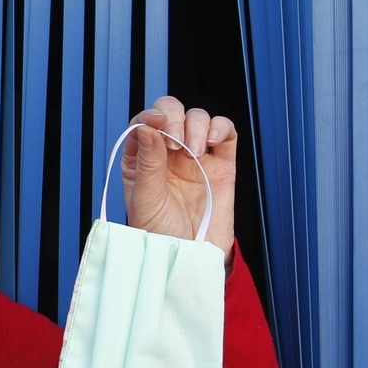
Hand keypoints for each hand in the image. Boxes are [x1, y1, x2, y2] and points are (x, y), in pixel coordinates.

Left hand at [119, 97, 236, 265]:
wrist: (191, 255)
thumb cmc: (161, 232)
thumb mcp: (145, 199)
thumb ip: (147, 161)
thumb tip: (146, 126)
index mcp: (142, 158)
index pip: (144, 122)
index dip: (150, 116)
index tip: (157, 123)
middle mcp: (167, 152)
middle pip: (171, 112)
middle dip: (174, 117)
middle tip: (176, 143)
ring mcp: (196, 155)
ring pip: (198, 117)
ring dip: (196, 125)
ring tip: (193, 152)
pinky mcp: (221, 163)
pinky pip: (225, 132)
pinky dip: (220, 127)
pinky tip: (212, 140)